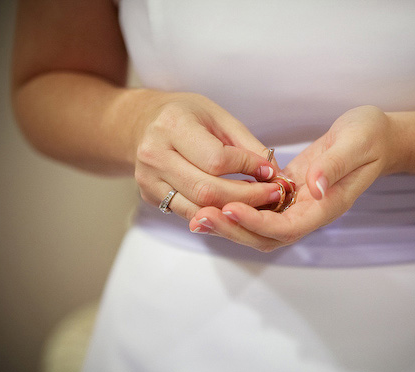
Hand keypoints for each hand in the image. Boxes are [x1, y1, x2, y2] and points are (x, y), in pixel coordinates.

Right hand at [133, 92, 281, 219]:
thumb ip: (246, 143)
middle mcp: (154, 154)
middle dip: (247, 196)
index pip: (216, 159)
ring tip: (257, 202)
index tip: (269, 171)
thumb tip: (273, 172)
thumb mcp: (217, 116)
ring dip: (233, 210)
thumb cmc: (184, 115)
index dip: (248, 167)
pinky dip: (215, 213)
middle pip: (208, 190)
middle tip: (272, 194)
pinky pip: (188, 213)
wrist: (141, 123)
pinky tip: (233, 206)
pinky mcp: (149, 195)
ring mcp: (149, 178)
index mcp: (172, 126)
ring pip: (198, 207)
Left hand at [188, 105, 401, 250]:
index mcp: (327, 206)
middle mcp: (310, 211)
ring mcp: (298, 204)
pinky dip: (237, 208)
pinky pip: (260, 208)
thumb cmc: (370, 137)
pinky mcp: (289, 192)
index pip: (288, 227)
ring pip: (260, 226)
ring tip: (197, 214)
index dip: (257, 223)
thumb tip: (314, 187)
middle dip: (233, 230)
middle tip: (199, 217)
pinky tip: (213, 199)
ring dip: (229, 224)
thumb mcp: (357, 143)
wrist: (377, 137)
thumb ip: (335, 166)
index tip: (229, 208)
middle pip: (267, 236)